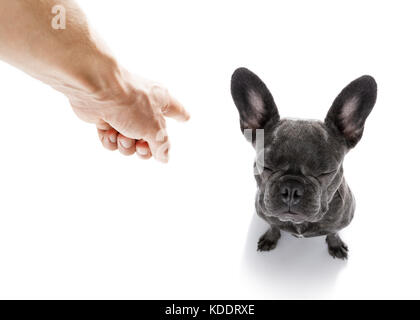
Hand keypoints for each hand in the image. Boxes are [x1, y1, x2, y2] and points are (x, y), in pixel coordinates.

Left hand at [68, 69, 189, 162]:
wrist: (96, 89)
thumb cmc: (131, 103)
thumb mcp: (154, 129)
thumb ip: (161, 145)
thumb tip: (164, 157)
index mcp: (161, 102)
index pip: (176, 110)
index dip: (181, 116)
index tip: (185, 118)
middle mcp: (143, 106)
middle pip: (150, 136)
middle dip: (145, 148)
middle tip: (141, 147)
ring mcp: (123, 112)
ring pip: (129, 141)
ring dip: (126, 145)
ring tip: (122, 136)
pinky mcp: (105, 117)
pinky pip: (111, 138)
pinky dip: (110, 140)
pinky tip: (109, 132)